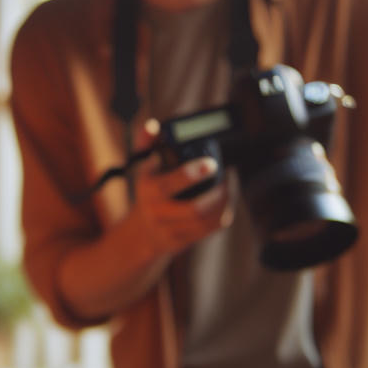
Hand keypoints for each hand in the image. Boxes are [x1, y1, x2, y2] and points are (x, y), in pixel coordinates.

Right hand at [126, 118, 232, 259]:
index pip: (169, 185)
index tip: (211, 163)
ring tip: (228, 187)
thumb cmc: (147, 191)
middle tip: (226, 177)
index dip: (192, 174)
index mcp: (148, 190)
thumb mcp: (141, 166)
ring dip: (223, 204)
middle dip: (217, 194)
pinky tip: (225, 203)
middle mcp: (157, 213)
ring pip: (205, 222)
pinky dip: (222, 216)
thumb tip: (153, 125)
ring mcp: (169, 231)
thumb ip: (146, 143)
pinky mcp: (182, 242)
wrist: (139, 233)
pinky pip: (208, 231)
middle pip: (194, 210)